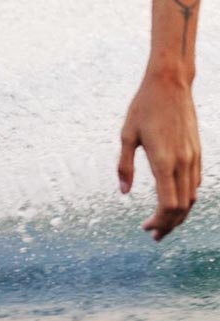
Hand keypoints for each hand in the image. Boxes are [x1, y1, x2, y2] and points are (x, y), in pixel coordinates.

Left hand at [118, 71, 201, 240]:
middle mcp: (182, 161)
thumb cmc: (143, 108)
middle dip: (169, 225)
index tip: (145, 228)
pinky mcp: (196, 150)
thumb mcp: (126, 137)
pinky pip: (194, 182)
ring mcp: (193, 156)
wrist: (171, 84)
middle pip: (182, 206)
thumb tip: (123, 193)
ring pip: (192, 196)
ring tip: (164, 225)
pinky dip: (186, 198)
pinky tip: (174, 203)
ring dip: (179, 214)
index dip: (159, 222)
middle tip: (154, 236)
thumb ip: (124, 167)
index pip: (168, 204)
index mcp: (163, 161)